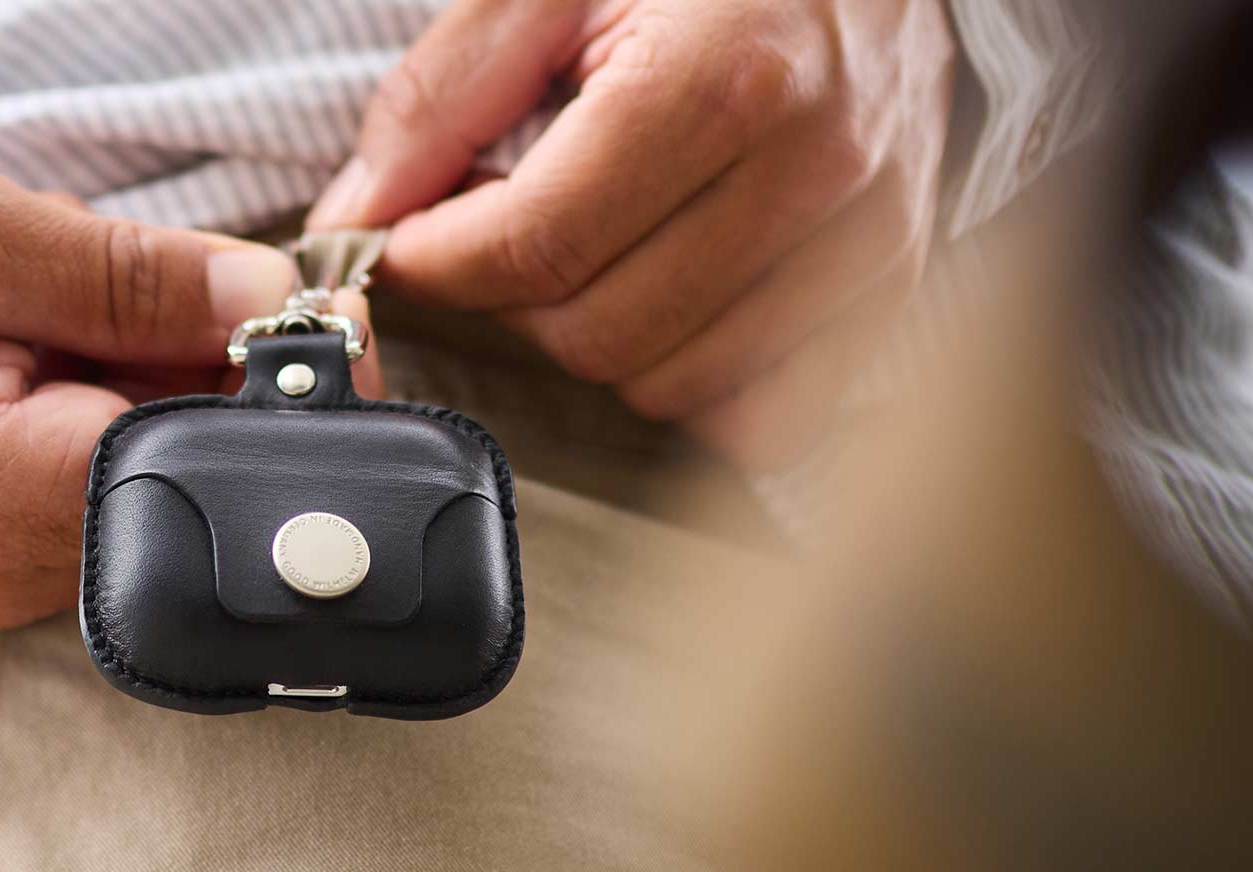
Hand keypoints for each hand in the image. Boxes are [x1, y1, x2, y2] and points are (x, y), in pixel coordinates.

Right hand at [0, 122, 375, 627]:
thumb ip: (119, 273)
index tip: (322, 314)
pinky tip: (70, 343)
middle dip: (225, 381)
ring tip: (91, 304)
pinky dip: (116, 406)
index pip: (200, 468)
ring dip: (165, 387)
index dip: (278, 391)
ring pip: (154, 482)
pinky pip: (101, 482)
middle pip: (189, 485)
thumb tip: (266, 300)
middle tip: (213, 278)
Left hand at [310, 0, 952, 469]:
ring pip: (672, 386)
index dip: (438, 260)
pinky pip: (767, 416)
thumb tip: (356, 219)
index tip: (402, 240)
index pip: (539, 245)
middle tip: (497, 228)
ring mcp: (868, 237)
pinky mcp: (896, 282)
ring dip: (597, 338)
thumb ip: (443, 96)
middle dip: (511, 298)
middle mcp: (814, 167)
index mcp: (726, 74)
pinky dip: (695, 385)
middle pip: (600, 331)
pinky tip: (666, 302)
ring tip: (591, 245)